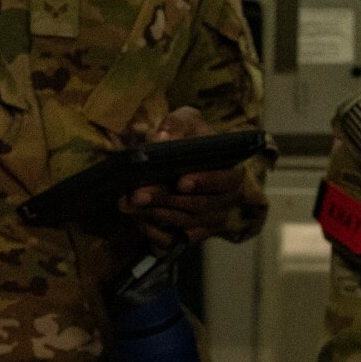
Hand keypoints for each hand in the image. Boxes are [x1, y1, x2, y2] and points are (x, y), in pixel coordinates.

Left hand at [119, 108, 244, 248]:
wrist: (188, 160)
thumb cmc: (192, 138)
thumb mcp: (188, 121)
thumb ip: (177, 124)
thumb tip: (162, 137)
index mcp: (232, 174)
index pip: (225, 181)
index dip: (205, 182)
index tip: (181, 182)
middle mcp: (225, 202)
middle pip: (199, 207)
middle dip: (166, 200)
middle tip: (139, 194)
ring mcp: (209, 221)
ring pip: (183, 224)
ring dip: (154, 214)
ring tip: (129, 203)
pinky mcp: (191, 235)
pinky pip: (173, 240)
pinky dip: (154, 231)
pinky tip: (136, 217)